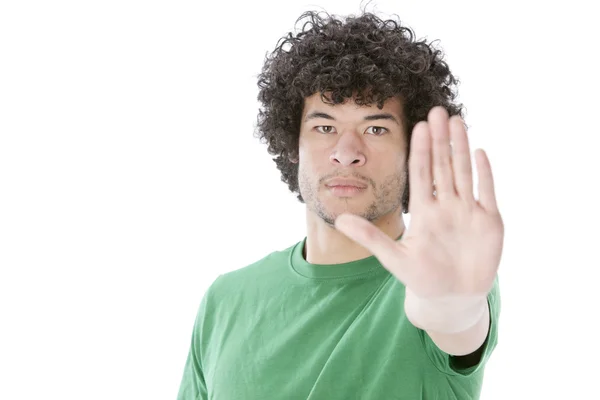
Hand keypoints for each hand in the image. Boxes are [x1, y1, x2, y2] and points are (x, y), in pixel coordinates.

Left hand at [335, 106, 503, 305]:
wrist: (452, 298)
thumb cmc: (422, 278)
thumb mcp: (393, 258)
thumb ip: (369, 238)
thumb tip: (339, 220)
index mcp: (424, 211)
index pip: (421, 173)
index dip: (420, 150)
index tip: (416, 126)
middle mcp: (446, 205)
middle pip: (443, 165)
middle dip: (440, 139)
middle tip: (437, 110)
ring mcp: (468, 211)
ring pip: (464, 172)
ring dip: (461, 147)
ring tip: (458, 121)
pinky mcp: (489, 221)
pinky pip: (486, 192)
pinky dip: (484, 174)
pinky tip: (480, 152)